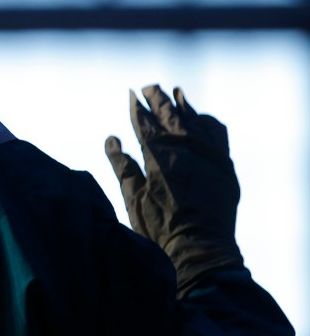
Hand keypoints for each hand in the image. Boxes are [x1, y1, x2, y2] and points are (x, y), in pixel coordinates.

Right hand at [105, 85, 243, 294]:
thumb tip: (112, 139)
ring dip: (183, 104)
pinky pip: (217, 133)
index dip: (136, 107)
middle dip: (157, 98)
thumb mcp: (133, 196)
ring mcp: (209, 154)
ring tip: (175, 92)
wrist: (200, 248)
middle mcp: (186, 148)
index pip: (144, 121)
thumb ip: (122, 164)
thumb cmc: (160, 227)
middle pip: (170, 113)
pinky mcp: (224, 164)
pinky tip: (201, 118)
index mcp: (159, 155)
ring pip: (195, 118)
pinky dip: (207, 122)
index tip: (131, 94)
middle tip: (149, 87)